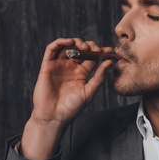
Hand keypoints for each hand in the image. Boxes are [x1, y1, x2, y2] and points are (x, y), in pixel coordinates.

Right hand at [20, 38, 113, 159]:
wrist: (53, 117)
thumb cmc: (71, 108)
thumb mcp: (89, 91)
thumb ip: (100, 76)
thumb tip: (110, 61)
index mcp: (81, 74)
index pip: (92, 58)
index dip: (100, 52)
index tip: (109, 50)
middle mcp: (70, 68)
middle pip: (80, 50)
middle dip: (89, 46)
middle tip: (95, 49)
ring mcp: (58, 66)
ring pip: (67, 47)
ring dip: (76, 42)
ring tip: (84, 46)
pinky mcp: (47, 66)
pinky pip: (51, 49)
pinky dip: (60, 42)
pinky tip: (70, 42)